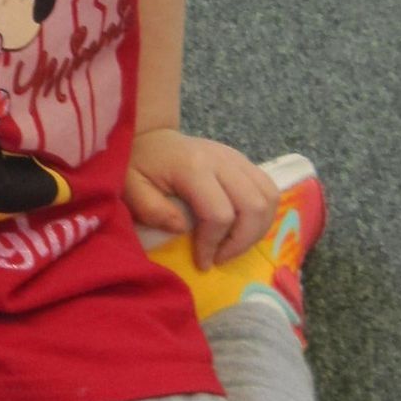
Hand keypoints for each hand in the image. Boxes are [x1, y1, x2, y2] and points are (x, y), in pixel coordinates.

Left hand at [126, 128, 278, 268]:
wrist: (153, 138)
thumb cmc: (140, 166)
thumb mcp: (131, 188)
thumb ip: (152, 210)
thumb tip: (182, 228)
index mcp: (193, 167)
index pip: (219, 214)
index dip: (213, 244)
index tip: (202, 262)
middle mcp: (222, 160)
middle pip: (253, 206)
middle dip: (242, 241)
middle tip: (221, 257)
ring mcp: (237, 158)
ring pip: (268, 197)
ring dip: (257, 229)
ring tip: (234, 245)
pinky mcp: (245, 162)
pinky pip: (269, 189)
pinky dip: (263, 215)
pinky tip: (244, 228)